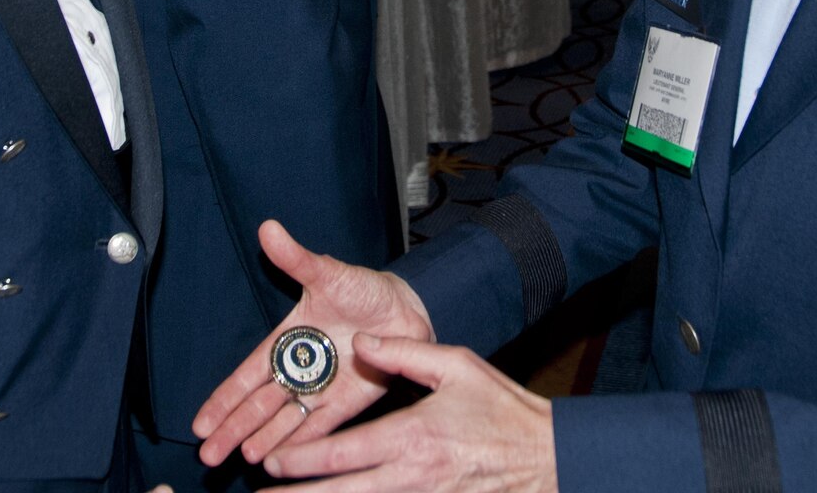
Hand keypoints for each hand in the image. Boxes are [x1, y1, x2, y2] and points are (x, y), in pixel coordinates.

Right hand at [193, 220, 433, 467]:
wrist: (406, 306)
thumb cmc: (363, 288)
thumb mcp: (328, 272)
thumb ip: (296, 259)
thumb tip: (268, 228)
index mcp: (289, 340)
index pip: (248, 375)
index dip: (224, 399)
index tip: (201, 422)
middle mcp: (301, 368)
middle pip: (260, 405)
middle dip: (233, 428)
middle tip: (207, 454)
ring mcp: (324, 387)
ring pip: (286, 420)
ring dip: (263, 439)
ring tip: (241, 460)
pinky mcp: (350, 401)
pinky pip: (324, 425)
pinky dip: (305, 441)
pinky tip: (285, 458)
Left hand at [260, 334, 555, 492]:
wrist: (543, 454)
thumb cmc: (500, 406)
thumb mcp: (456, 364)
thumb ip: (403, 353)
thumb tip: (362, 339)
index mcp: (413, 434)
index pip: (345, 453)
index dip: (304, 460)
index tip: (273, 461)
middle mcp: (413, 473)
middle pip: (342, 491)